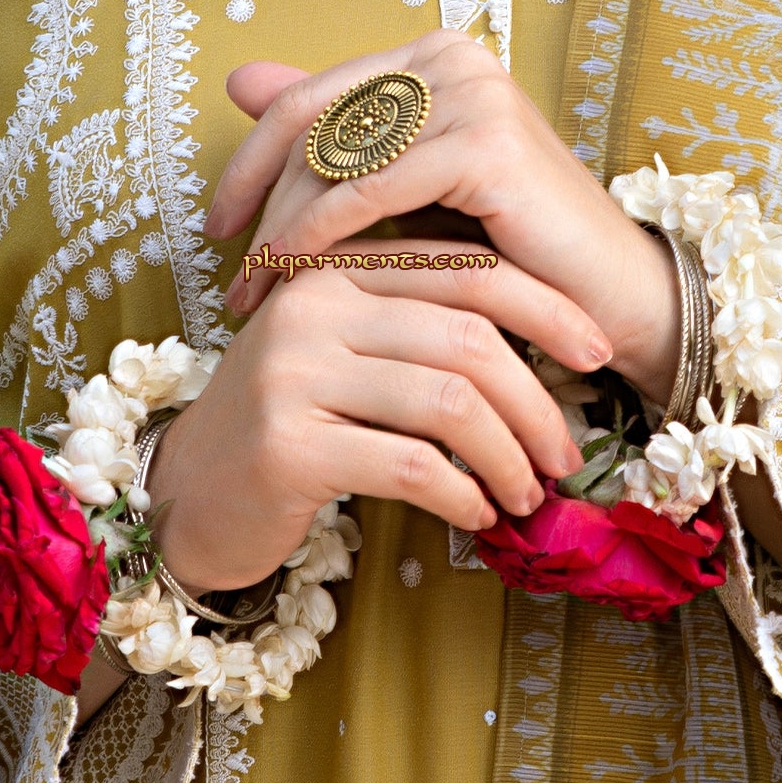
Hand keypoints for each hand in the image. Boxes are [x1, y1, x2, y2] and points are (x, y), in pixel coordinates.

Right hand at [144, 247, 604, 596]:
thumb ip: (418, 328)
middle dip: (536, 399)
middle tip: (566, 452)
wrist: (185, 497)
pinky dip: (462, 494)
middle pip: (466, 336)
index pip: (463, 268)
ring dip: (508, 457)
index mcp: (334, 268)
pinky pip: (412, 465)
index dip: (544, 308)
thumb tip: (546, 340)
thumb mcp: (348, 357)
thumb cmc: (287, 428)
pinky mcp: (288, 445)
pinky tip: (476, 514)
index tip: (595, 352)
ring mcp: (293, 374)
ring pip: (449, 403)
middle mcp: (310, 307)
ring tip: (527, 493)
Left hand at [207, 37, 682, 400]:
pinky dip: (321, 232)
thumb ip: (336, 137)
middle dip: (259, 203)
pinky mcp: (485, 144)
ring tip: (253, 289)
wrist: (605, 294)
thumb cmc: (509, 248)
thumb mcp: (409, 189)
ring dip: (282, 228)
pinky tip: (292, 270)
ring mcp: (472, 93)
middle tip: (232, 277)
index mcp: (434, 55)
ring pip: (334, 158)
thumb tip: (238, 80)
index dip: (250, 159)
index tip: (215, 225)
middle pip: (313, 123)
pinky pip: (371, 189)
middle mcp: (454, 57)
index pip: (311, 97)